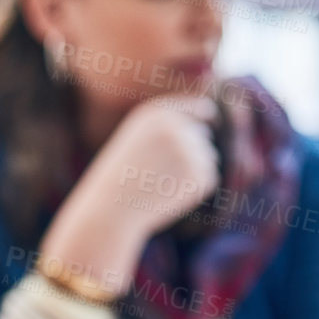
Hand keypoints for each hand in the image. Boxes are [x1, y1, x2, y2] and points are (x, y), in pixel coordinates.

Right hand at [40, 95, 218, 295]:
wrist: (110, 210)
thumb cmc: (119, 179)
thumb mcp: (135, 143)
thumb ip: (166, 131)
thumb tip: (206, 129)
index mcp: (157, 114)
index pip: (199, 107)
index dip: (204, 115)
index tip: (208, 122)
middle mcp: (176, 127)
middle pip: (202, 136)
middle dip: (190, 152)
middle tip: (160, 172)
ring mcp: (190, 150)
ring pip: (207, 159)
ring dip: (191, 173)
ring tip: (160, 185)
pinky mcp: (200, 175)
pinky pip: (208, 180)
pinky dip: (193, 190)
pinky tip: (168, 194)